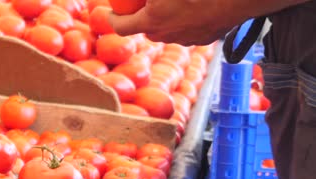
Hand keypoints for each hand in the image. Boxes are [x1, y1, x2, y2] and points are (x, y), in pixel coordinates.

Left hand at [108, 0, 244, 44]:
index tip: (109, 12)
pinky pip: (190, 29)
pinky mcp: (207, 37)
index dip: (112, 19)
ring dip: (165, 19)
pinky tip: (195, 5)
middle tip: (142, 4)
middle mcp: (167, 34)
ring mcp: (188, 39)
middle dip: (141, 18)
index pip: (121, 27)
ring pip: (169, 30)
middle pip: (146, 30)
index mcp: (152, 20)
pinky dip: (187, 19)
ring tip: (172, 3)